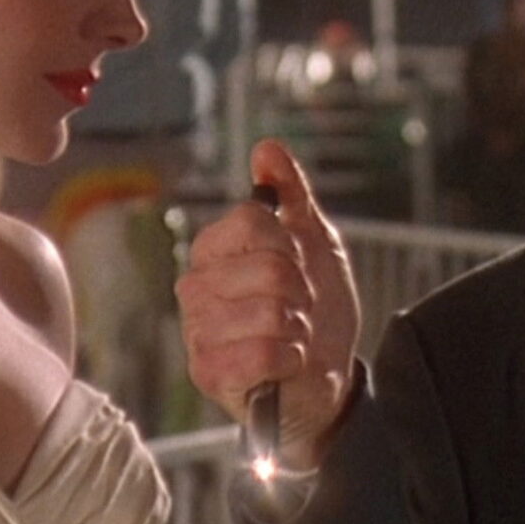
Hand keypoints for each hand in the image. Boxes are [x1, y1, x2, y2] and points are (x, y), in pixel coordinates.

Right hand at [178, 141, 359, 470]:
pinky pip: (263, 353)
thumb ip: (290, 195)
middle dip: (302, 292)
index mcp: (214, 250)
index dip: (291, 244)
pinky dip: (290, 358)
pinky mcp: (209, 373)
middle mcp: (196, 287)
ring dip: (299, 327)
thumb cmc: (316, 309)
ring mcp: (198, 331)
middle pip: (268, 266)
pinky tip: (285, 363)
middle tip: (299, 309)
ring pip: (269, 311)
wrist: (328, 374)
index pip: (252, 220)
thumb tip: (267, 149)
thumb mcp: (314, 244)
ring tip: (292, 337)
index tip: (299, 265)